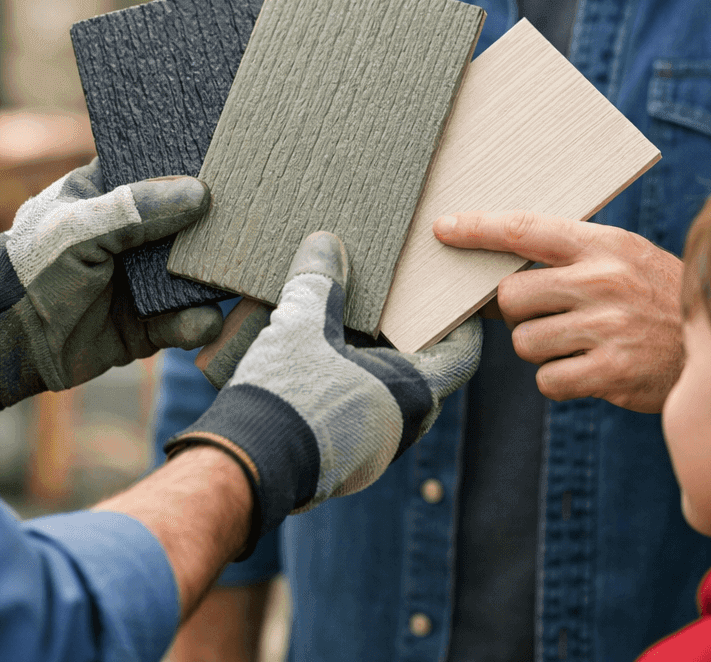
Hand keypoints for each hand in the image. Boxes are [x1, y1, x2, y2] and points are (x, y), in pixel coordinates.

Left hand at [0, 159, 223, 406]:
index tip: (234, 158)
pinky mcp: (152, 323)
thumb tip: (200, 194)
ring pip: (198, 272)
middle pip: (193, 222)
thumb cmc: (32, 271)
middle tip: (256, 221)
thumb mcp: (78, 230)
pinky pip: (188, 321)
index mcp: (111, 193)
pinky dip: (199, 322)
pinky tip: (202, 320)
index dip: (196, 164)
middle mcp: (136, 233)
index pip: (162, 169)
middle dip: (221, 225)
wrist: (9, 344)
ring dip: (217, 277)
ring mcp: (146, 278)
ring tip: (242, 275)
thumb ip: (134, 210)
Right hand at [165, 231, 481, 556]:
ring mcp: (375, 451)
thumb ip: (320, 282)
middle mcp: (404, 427)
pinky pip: (361, 415)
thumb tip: (325, 243)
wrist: (247, 466)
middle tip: (391, 302)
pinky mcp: (344, 462)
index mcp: (412, 393)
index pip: (463, 355)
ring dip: (374, 362)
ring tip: (348, 326)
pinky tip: (320, 364)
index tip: (449, 300)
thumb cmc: (288, 396)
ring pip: (389, 396)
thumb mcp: (302, 324)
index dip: (461, 324)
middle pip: (424, 372)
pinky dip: (350, 386)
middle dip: (407, 337)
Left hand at [433, 211, 682, 411]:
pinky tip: (591, 369)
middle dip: (519, 312)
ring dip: (541, 349)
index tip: (443, 228)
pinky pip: (547, 380)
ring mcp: (608, 327)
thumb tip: (494, 275)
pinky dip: (559, 380)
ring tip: (581, 343)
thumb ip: (569, 257)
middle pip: (511, 296)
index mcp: (604, 245)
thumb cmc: (658, 300)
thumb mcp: (625, 260)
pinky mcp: (612, 373)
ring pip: (525, 342)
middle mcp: (604, 281)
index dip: (477, 228)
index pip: (524, 228)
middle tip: (550, 315)